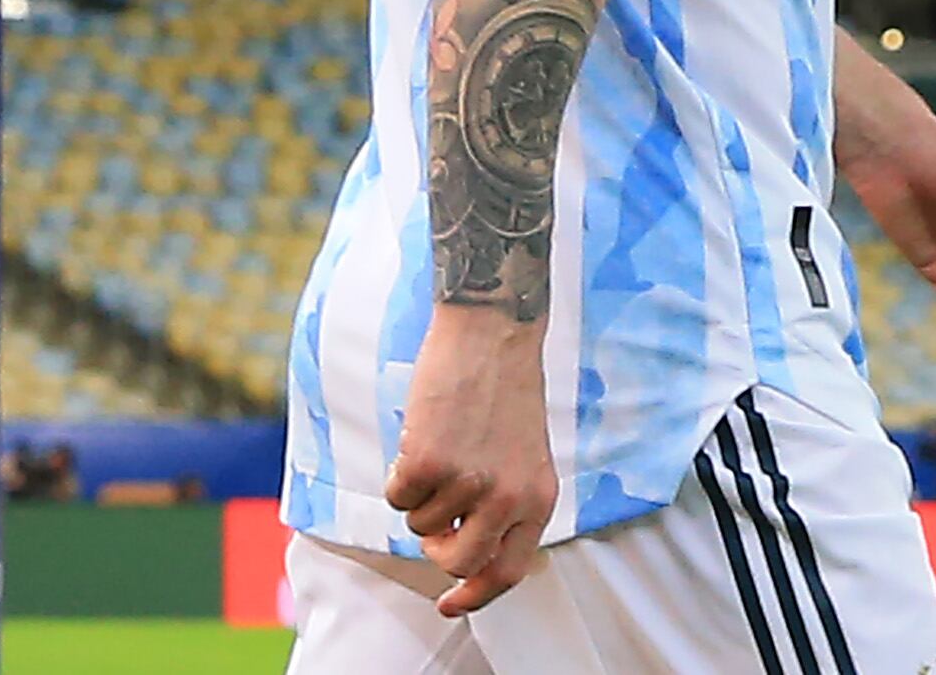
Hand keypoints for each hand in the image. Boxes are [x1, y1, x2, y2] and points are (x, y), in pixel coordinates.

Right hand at [383, 302, 556, 617]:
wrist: (492, 329)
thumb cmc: (504, 388)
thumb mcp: (524, 455)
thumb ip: (506, 504)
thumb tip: (463, 554)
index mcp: (538, 499)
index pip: (507, 573)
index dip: (475, 596)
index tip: (450, 605)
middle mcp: (507, 499)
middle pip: (457, 562)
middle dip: (436, 547)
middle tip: (433, 519)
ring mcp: (467, 482)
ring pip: (421, 525)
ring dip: (419, 495)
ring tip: (437, 449)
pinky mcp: (428, 461)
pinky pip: (397, 495)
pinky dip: (399, 473)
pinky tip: (420, 437)